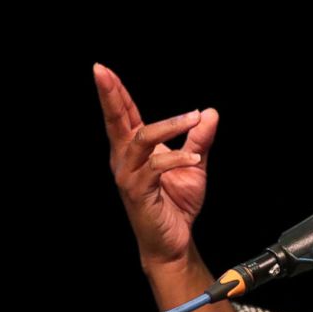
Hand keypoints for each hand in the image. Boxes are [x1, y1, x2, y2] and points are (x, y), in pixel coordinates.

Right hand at [93, 62, 218, 269]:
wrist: (174, 241)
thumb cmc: (177, 204)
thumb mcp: (195, 166)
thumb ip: (200, 139)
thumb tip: (209, 113)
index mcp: (135, 151)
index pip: (124, 116)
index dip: (115, 94)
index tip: (103, 70)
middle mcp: (125, 160)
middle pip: (116, 122)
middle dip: (110, 96)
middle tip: (103, 73)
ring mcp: (128, 176)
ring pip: (141, 139)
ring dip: (169, 125)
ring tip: (193, 119)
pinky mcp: (138, 192)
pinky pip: (155, 167)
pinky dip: (176, 159)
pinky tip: (194, 157)